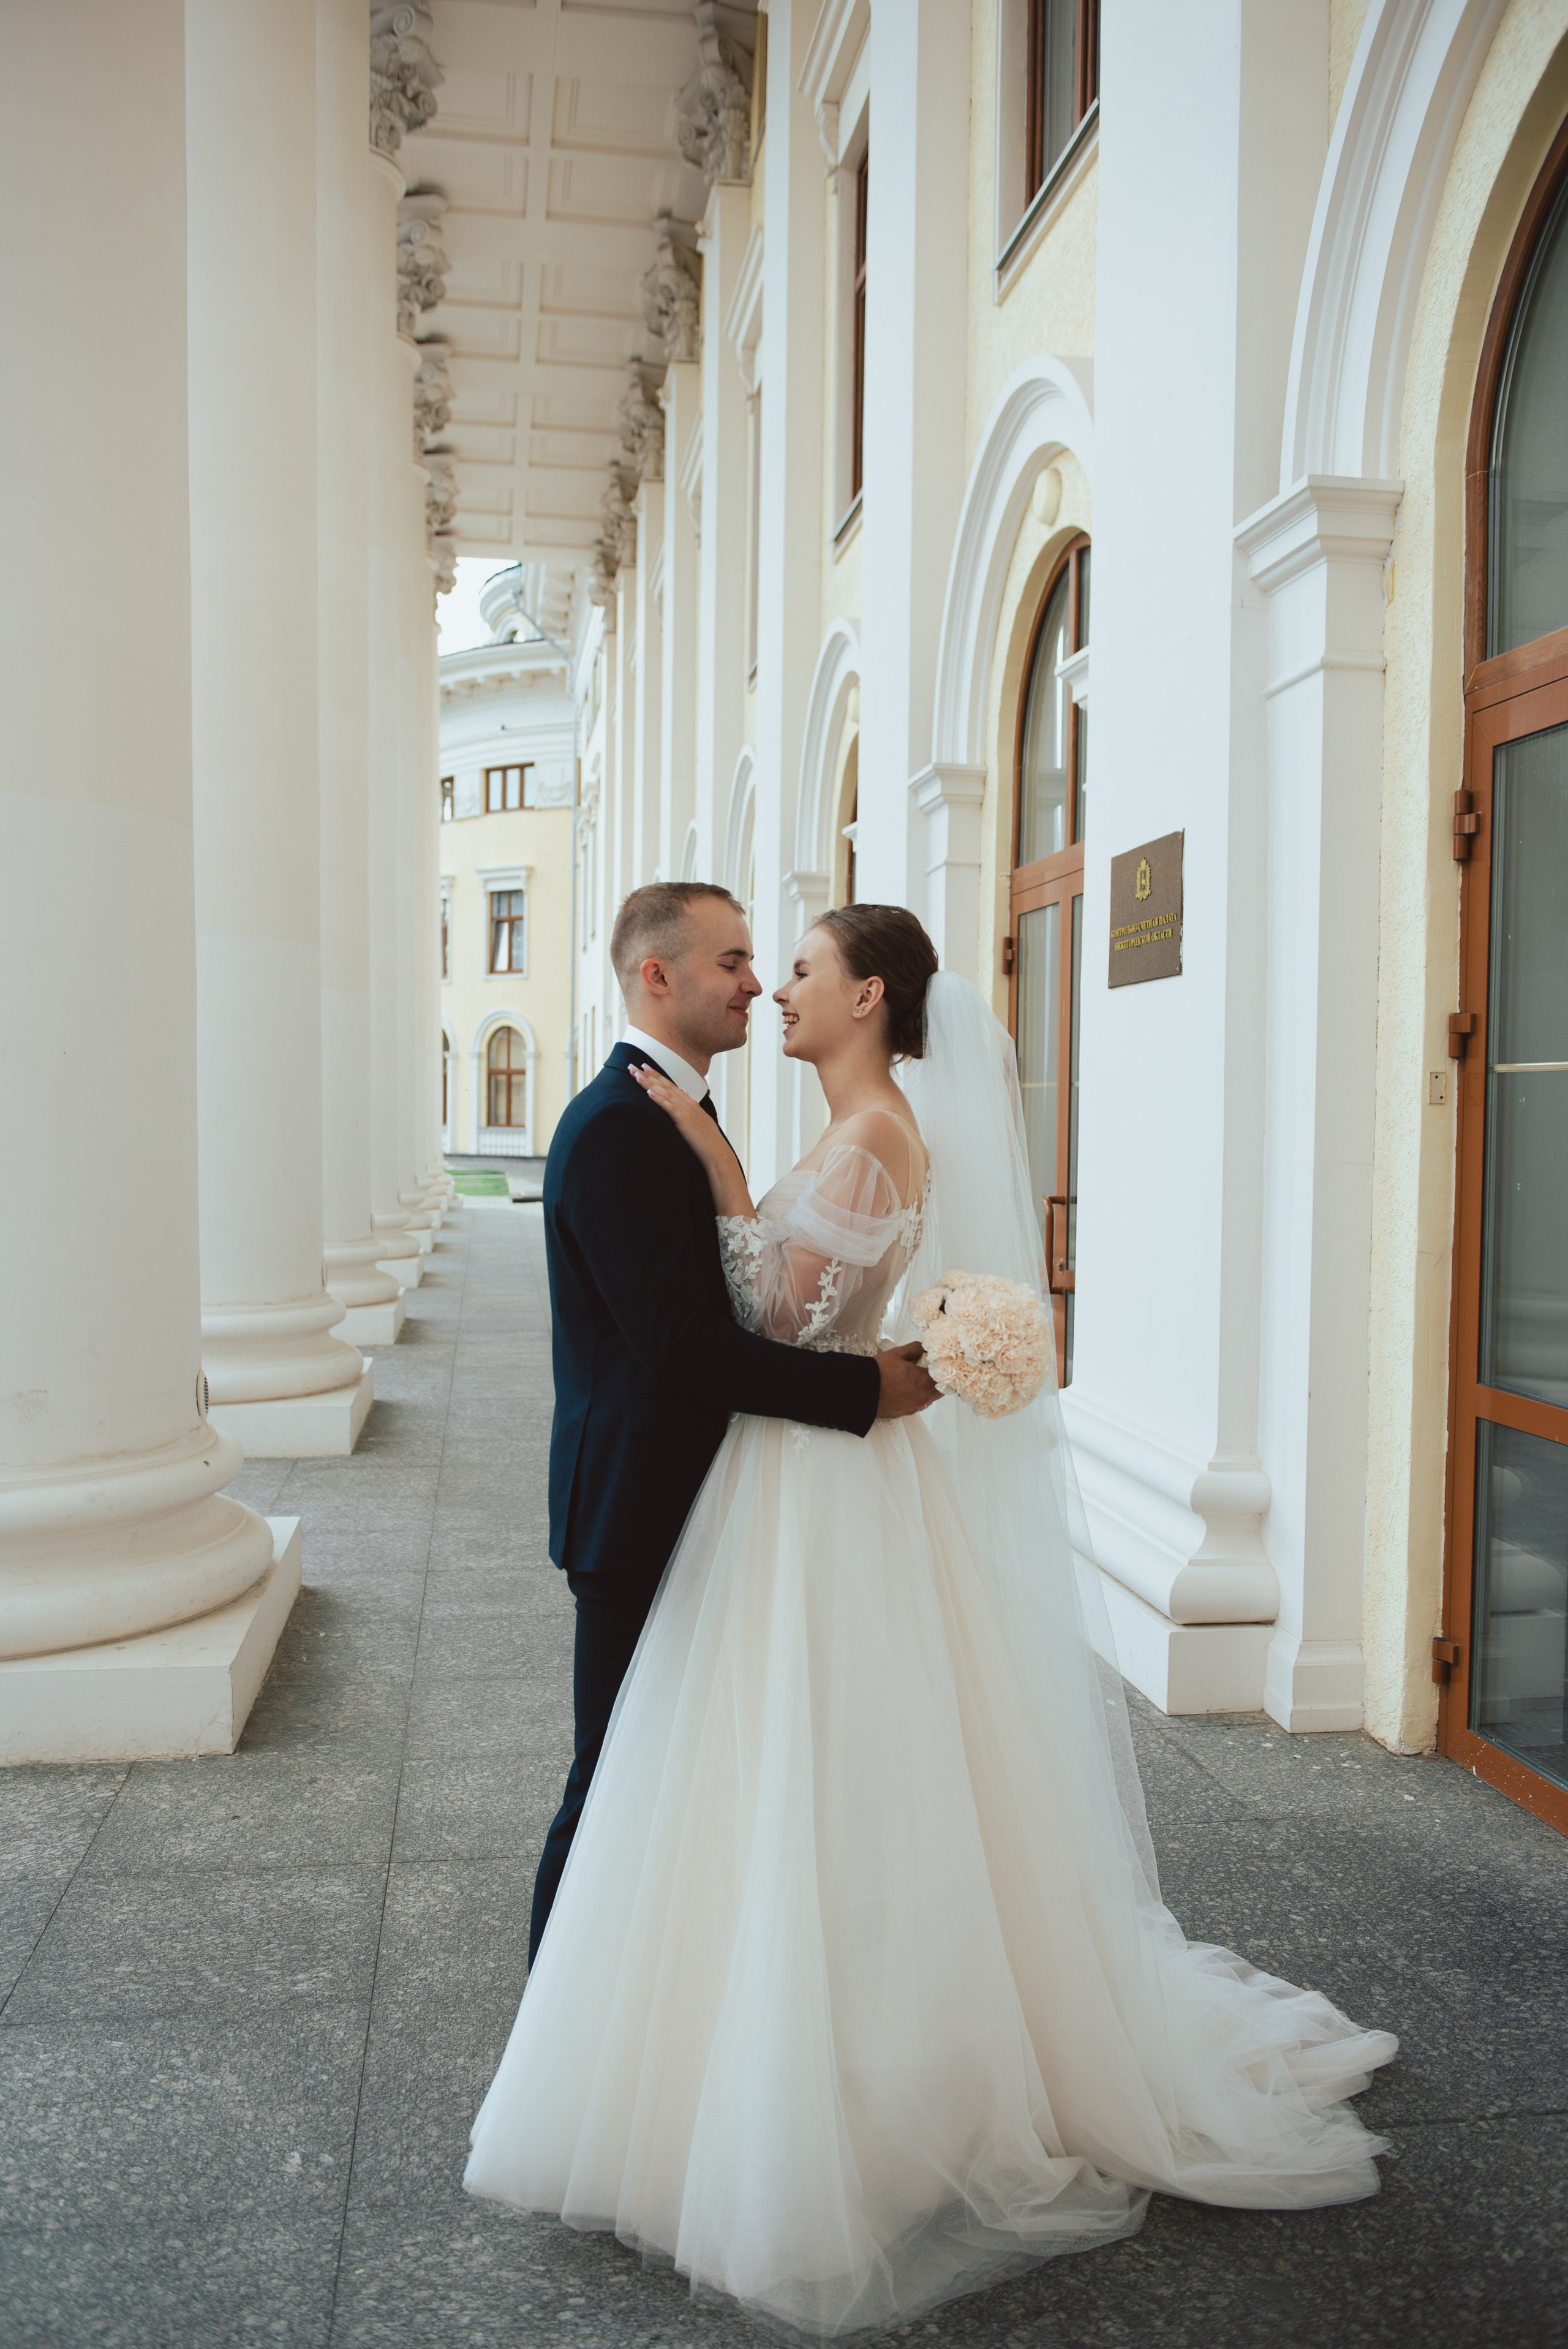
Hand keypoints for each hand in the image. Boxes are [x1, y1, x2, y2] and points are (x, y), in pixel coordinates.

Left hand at [630, 1064, 751, 1216]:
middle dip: (648, 1075)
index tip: (645, 1067)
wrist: (717, 1152)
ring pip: (664, 1093)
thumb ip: (689, 1108)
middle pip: (664, 1085)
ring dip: (649, 1083)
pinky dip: (658, 1099)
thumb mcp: (698, 1120)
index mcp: (690, 1103)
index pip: (670, 1085)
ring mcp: (686, 1111)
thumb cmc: (707, 1141)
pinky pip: (669, 1107)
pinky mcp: (683, 1121)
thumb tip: (682, 1096)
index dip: (657, 1075)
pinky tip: (648, 1093)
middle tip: (633, 1065)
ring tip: (636, 1074)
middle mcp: (688, 1103)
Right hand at [875, 1342, 940, 1419]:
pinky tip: (904, 1390)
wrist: (862, 1390)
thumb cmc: (877, 1373)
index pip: (943, 1377)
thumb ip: (915, 1349)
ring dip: (925, 1391)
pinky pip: (916, 1405)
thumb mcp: (897, 1353)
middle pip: (939, 1390)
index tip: (933, 1365)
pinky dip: (915, 1398)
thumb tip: (922, 1348)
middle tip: (925, 1372)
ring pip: (928, 1399)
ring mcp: (914, 1406)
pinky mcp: (905, 1413)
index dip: (939, 1370)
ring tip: (912, 1381)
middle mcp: (922, 1396)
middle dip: (935, 1381)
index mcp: (924, 1380)